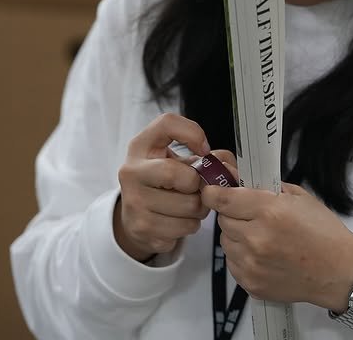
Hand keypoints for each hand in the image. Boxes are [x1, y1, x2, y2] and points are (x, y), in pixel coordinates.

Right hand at [114, 112, 233, 261]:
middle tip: (197, 187)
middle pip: (179, 174)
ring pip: (189, 207)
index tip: (203, 150)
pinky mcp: (142, 228)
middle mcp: (132, 172)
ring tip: (190, 204)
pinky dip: (190, 225)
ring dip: (199, 208)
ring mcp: (134, 202)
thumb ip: (201, 152)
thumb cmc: (162, 180)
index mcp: (140, 146)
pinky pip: (184, 229)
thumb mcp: (175, 157)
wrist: (136, 214)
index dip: (193, 134)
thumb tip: (220, 163)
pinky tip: (179, 219)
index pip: (167, 124)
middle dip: (198, 184)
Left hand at [201, 179, 352, 310]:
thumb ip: (266, 188)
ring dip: (236, 235)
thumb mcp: (300, 197)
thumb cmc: (324, 232)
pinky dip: (241, 256)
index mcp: (269, 212)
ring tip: (260, 235)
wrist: (340, 273)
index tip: (213, 190)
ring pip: (225, 242)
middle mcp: (256, 239)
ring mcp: (252, 264)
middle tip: (250, 214)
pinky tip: (262, 254)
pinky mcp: (251, 284)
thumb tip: (238, 178)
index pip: (222, 199)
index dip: (213, 192)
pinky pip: (233, 263)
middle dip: (232, 213)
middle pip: (223, 220)